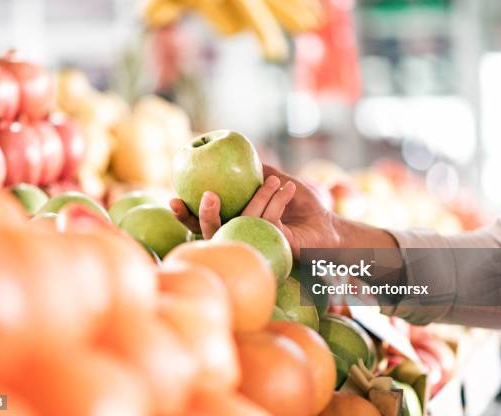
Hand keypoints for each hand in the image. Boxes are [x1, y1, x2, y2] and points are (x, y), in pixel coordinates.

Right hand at [170, 165, 341, 256]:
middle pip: (211, 234)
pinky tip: (286, 189)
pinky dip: (276, 202)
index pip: (202, 223)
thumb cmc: (300, 205)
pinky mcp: (274, 248)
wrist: (327, 223)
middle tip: (208, 196)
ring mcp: (256, 245)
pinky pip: (266, 223)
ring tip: (273, 181)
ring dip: (258, 198)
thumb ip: (253, 172)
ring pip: (242, 223)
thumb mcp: (275, 182)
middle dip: (204, 216)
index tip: (174, 197)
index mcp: (234, 224)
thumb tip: (229, 152)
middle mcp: (240, 238)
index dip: (185, 214)